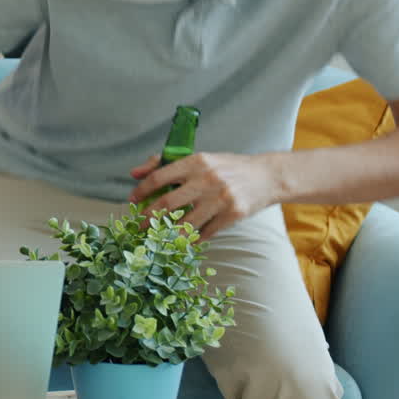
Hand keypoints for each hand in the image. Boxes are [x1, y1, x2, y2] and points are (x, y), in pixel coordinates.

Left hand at [128, 152, 279, 238]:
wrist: (266, 176)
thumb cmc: (227, 167)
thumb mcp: (198, 159)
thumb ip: (164, 163)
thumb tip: (134, 173)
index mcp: (196, 161)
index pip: (159, 177)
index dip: (141, 191)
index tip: (131, 201)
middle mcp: (207, 179)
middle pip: (168, 203)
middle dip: (148, 217)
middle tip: (138, 226)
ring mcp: (221, 198)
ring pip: (185, 222)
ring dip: (167, 232)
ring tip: (156, 236)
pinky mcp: (233, 214)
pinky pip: (205, 233)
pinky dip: (192, 238)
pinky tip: (183, 240)